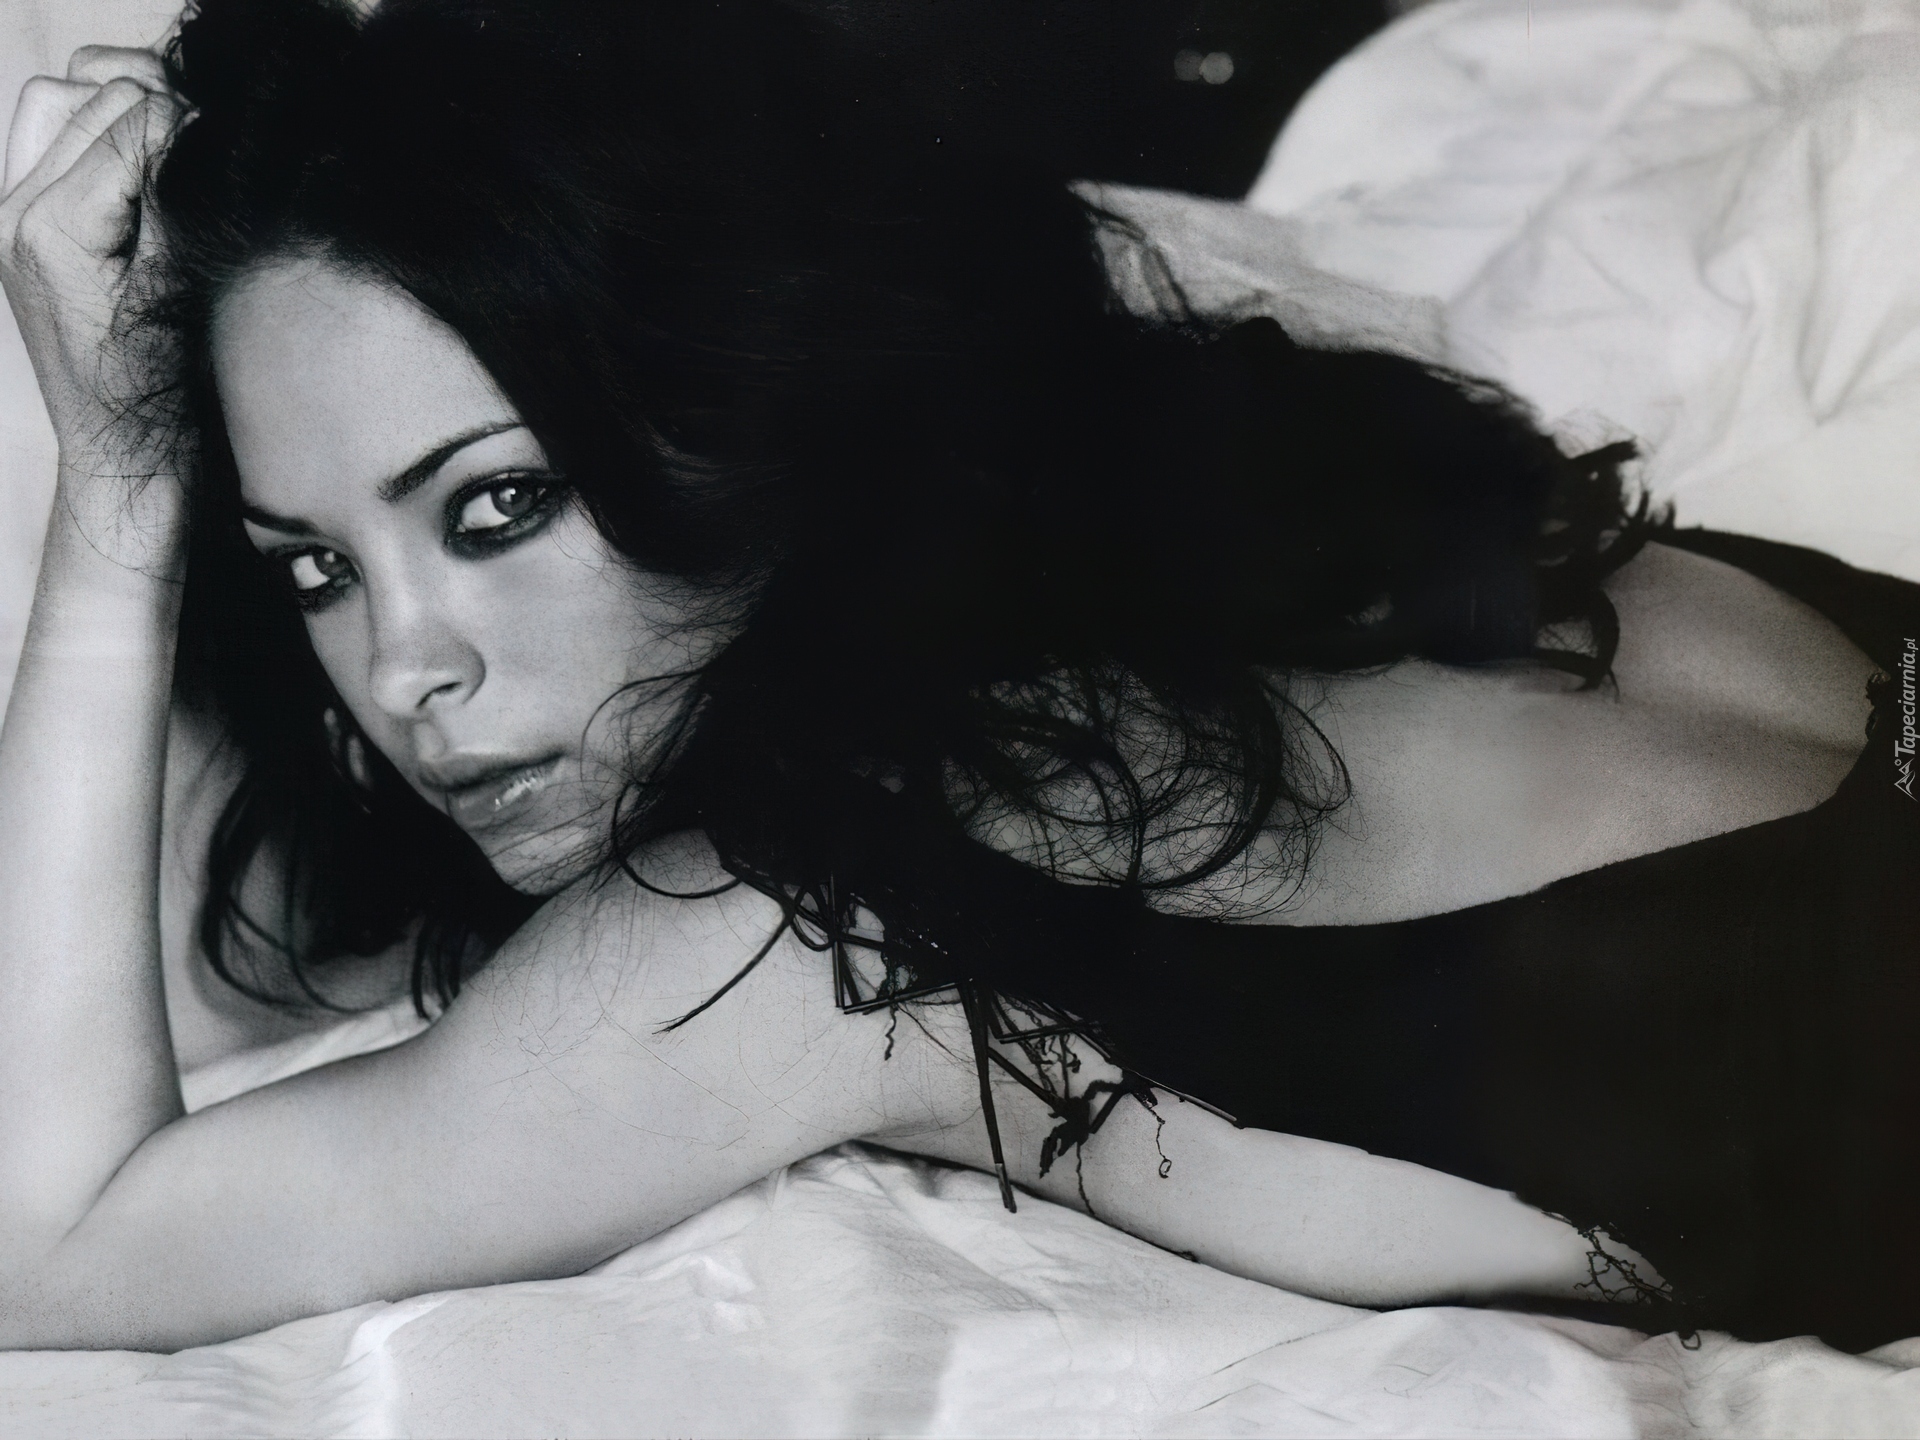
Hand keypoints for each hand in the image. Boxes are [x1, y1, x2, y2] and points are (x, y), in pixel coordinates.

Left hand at [0, 49, 184, 566]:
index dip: (201, 129)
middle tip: (214, 160)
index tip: (243, 164)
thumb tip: (196, 127)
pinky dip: (94, 131)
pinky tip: (138, 169)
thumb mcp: (183, 297)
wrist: (125, 468)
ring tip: (174, 150)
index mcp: (52, 230)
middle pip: (97, 94)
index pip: (136, 119)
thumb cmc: (165, 405)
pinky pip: (48, 133)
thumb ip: (177, 202)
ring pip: (62, 97)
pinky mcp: (24, 223)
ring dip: (121, 111)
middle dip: (162, 111)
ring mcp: (11, 214)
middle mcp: (15, 211)